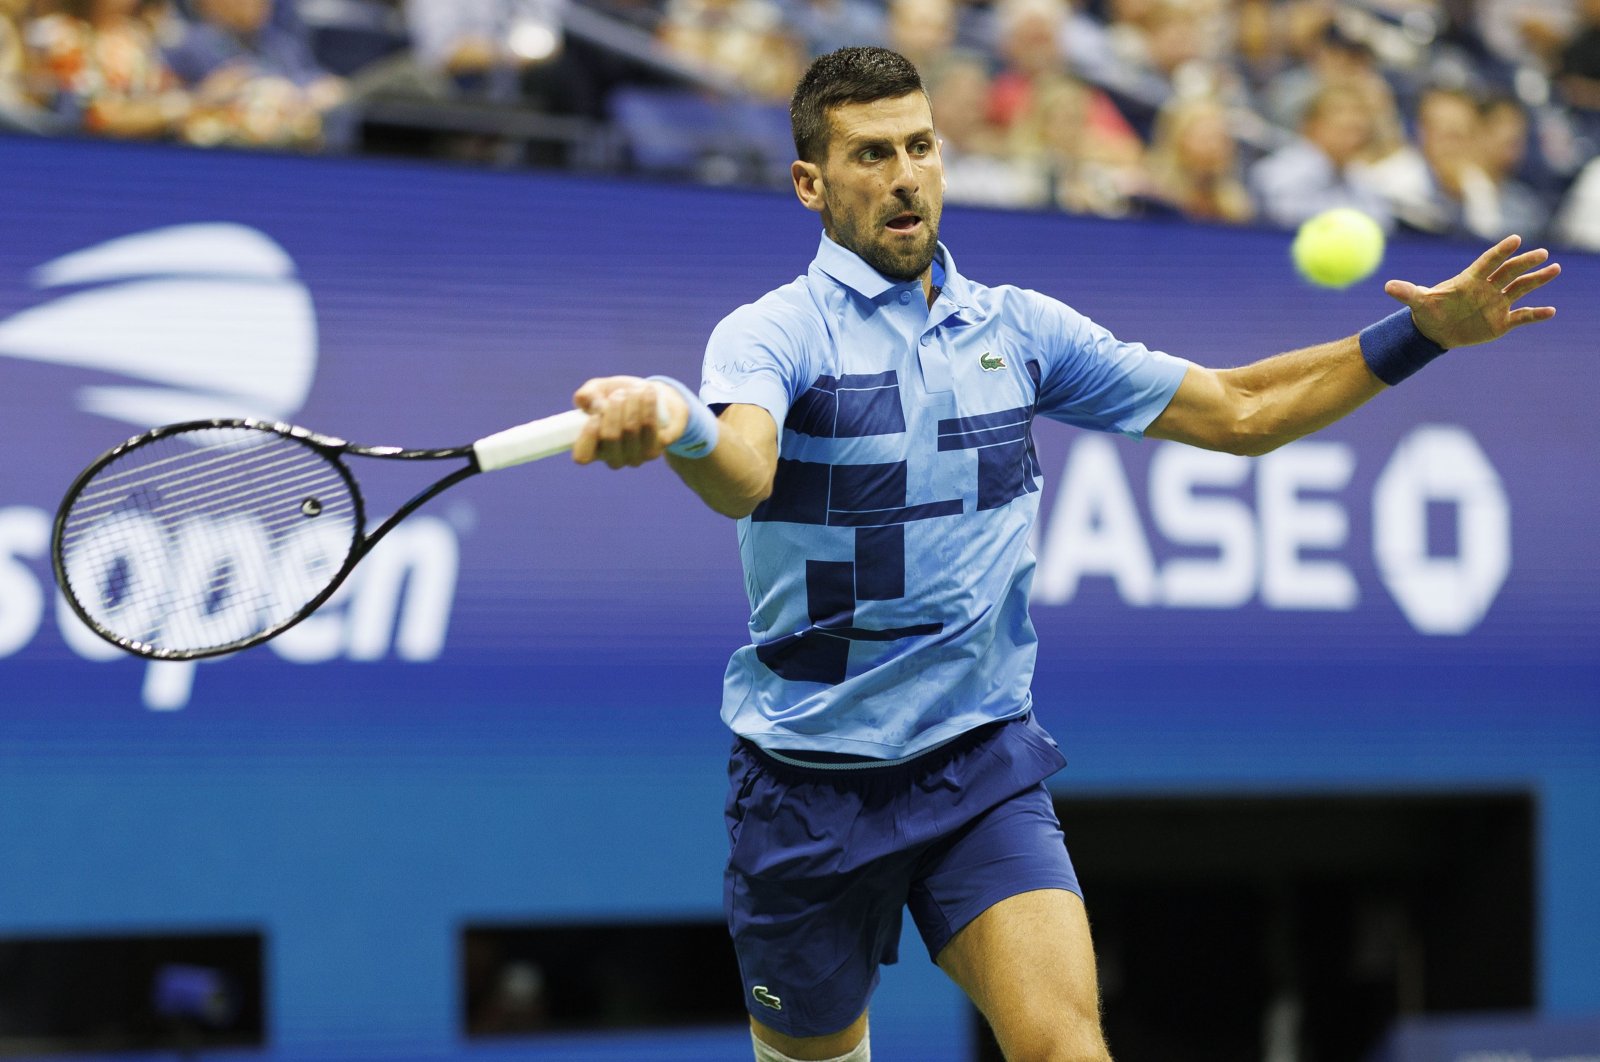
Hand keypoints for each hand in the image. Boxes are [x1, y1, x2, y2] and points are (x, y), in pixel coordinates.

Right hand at [570, 376, 687, 467]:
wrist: (652, 399)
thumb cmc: (618, 396)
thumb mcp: (598, 390)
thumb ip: (586, 395)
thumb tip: (595, 406)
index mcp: (592, 448)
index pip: (582, 456)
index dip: (587, 436)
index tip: (595, 415)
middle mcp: (612, 458)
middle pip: (610, 437)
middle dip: (614, 409)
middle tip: (619, 393)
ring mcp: (635, 458)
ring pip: (631, 429)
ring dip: (632, 404)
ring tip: (634, 390)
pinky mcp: (654, 451)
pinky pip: (650, 426)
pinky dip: (648, 405)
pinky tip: (647, 393)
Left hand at [1383, 235, 1559, 348]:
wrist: (1436, 330)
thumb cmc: (1429, 311)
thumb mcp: (1417, 302)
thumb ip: (1407, 293)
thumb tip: (1387, 286)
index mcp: (1469, 279)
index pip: (1487, 262)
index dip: (1500, 252)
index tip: (1516, 240)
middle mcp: (1488, 288)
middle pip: (1509, 272)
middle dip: (1525, 263)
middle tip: (1542, 253)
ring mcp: (1497, 303)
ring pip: (1521, 289)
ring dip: (1537, 280)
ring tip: (1555, 269)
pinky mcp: (1502, 321)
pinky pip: (1522, 316)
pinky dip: (1535, 315)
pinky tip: (1551, 312)